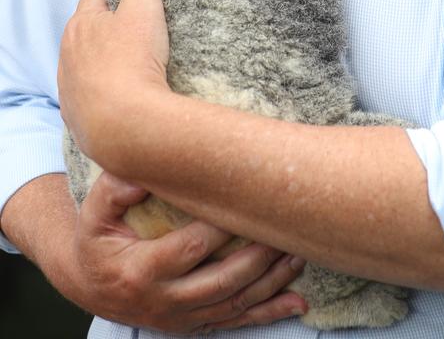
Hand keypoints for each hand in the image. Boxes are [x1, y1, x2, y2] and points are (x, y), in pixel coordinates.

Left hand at [58, 0, 170, 161]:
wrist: (127, 127)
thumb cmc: (135, 62)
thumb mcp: (144, 7)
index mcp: (80, 23)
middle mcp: (67, 53)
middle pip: (91, 29)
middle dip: (112, 25)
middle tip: (143, 27)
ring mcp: (70, 87)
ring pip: (88, 63)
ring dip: (107, 59)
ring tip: (137, 62)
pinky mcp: (77, 116)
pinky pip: (91, 95)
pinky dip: (105, 90)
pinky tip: (126, 93)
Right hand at [72, 172, 307, 330]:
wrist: (90, 286)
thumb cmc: (96, 240)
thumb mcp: (94, 212)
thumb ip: (115, 190)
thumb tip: (142, 173)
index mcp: (141, 271)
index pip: (189, 249)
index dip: (219, 228)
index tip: (245, 202)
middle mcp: (164, 300)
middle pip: (221, 282)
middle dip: (257, 257)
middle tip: (284, 230)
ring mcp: (181, 317)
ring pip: (234, 304)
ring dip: (270, 283)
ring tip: (298, 255)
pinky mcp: (194, 324)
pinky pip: (235, 321)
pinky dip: (268, 313)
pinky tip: (297, 304)